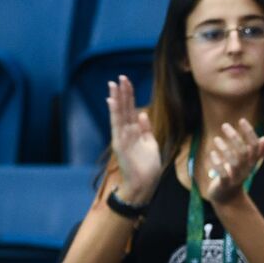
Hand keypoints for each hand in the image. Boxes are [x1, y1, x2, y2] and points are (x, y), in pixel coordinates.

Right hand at [108, 75, 162, 204]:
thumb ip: (146, 129)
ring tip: (113, 85)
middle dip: (122, 93)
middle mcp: (125, 133)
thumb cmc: (148, 167)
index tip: (126, 82)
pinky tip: (112, 102)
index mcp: (133, 132)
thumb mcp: (150, 144)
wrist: (144, 185)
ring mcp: (122, 138)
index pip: (130, 110)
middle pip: (123, 109)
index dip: (129, 96)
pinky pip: (117, 126)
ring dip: (116, 100)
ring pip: (118, 115)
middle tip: (120, 77)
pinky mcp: (120, 145)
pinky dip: (115, 114)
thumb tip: (143, 114)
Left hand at [201, 118, 263, 204]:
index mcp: (251, 163)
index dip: (250, 133)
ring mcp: (236, 177)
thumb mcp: (246, 163)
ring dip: (225, 149)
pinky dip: (217, 163)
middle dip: (235, 137)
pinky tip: (212, 154)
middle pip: (243, 152)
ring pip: (234, 162)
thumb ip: (255, 152)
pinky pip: (223, 174)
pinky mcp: (225, 184)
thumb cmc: (235, 175)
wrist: (227, 198)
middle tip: (225, 125)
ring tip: (216, 139)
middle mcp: (246, 170)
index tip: (242, 120)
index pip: (255, 146)